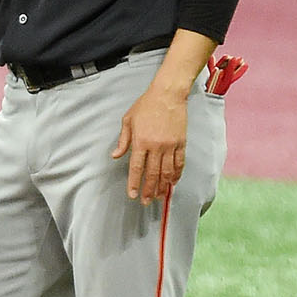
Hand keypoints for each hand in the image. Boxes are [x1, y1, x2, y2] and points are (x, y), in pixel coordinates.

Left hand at [111, 84, 188, 205]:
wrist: (168, 94)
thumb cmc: (145, 105)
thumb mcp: (128, 120)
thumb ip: (123, 140)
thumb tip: (115, 156)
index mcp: (140, 141)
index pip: (136, 168)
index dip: (134, 183)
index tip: (132, 195)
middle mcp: (156, 146)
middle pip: (152, 174)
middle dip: (149, 190)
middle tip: (146, 202)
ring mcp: (170, 146)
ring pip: (167, 172)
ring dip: (163, 187)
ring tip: (159, 197)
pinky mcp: (181, 143)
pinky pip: (179, 163)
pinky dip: (176, 175)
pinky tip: (173, 183)